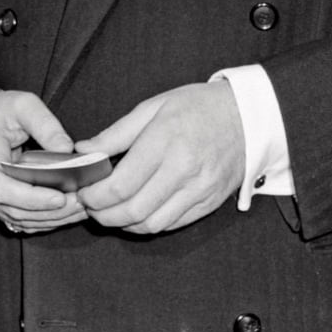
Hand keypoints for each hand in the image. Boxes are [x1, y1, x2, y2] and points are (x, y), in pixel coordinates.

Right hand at [0, 88, 87, 233]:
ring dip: (48, 219)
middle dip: (49, 211)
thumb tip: (66, 150)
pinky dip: (40, 220)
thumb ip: (45, 124)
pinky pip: (14, 220)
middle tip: (80, 203)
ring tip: (78, 209)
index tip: (60, 197)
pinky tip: (62, 214)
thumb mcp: (22, 104)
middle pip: (12, 209)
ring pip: (15, 219)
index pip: (2, 188)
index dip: (32, 198)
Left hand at [75, 81, 244, 234]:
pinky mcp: (209, 204)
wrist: (248, 117)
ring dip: (124, 225)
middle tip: (90, 207)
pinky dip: (149, 225)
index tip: (83, 192)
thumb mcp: (153, 106)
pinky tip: (136, 214)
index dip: (95, 196)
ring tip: (109, 212)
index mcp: (165, 142)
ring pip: (152, 224)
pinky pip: (173, 225)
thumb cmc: (198, 106)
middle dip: (103, 215)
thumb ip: (116, 133)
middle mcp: (183, 171)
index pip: (122, 184)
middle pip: (134, 210)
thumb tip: (84, 150)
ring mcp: (199, 191)